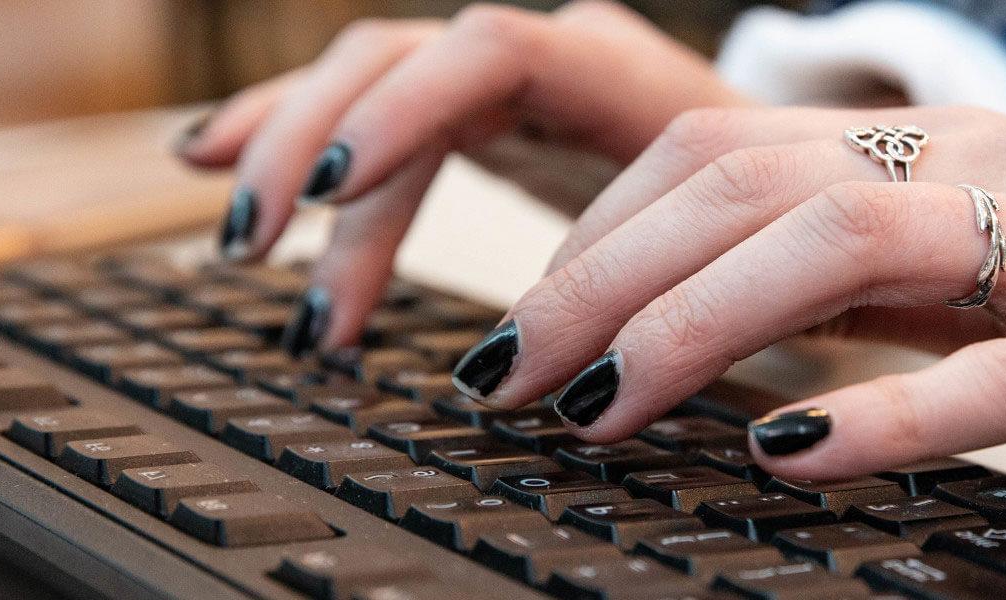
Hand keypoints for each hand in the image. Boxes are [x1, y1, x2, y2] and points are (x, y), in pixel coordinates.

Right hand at [174, 1, 751, 352]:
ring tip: (242, 245)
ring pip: (365, 82)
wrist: (792, 187)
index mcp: (619, 71)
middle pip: (397, 64)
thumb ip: (654, 275)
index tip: (334, 199)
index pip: (486, 55)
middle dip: (317, 157)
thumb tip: (548, 359)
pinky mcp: (475, 112)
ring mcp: (504, 78)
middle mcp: (548, 54)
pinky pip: (366, 107)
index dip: (402, 118)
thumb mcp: (736, 245)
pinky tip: (213, 158)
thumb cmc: (771, 224)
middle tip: (266, 258)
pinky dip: (291, 135)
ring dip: (288, 157)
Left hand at [456, 105, 1005, 507]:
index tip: (522, 329)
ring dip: (693, 329)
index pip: (728, 150)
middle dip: (599, 281)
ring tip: (598, 411)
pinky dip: (881, 410)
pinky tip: (787, 453)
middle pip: (751, 186)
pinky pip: (1002, 370)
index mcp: (959, 149)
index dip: (601, 235)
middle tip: (505, 378)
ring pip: (847, 248)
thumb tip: (729, 344)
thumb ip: (885, 290)